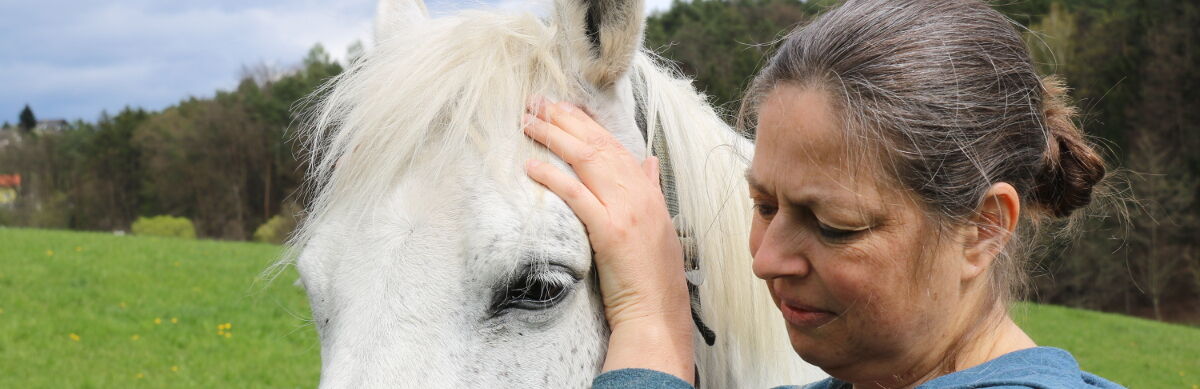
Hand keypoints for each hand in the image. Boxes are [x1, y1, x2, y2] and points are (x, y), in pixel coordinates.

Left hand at [522, 99, 693, 382]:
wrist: (656, 312)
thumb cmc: (653, 275)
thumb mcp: (658, 225)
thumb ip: (651, 190)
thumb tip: (649, 162)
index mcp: (648, 191)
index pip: (613, 144)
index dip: (586, 122)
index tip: (562, 106)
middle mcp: (639, 194)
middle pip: (597, 144)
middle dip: (565, 119)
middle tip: (536, 102)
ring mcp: (626, 210)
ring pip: (586, 161)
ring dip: (554, 137)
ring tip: (528, 122)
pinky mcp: (610, 231)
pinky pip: (577, 196)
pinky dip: (553, 176)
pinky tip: (532, 166)